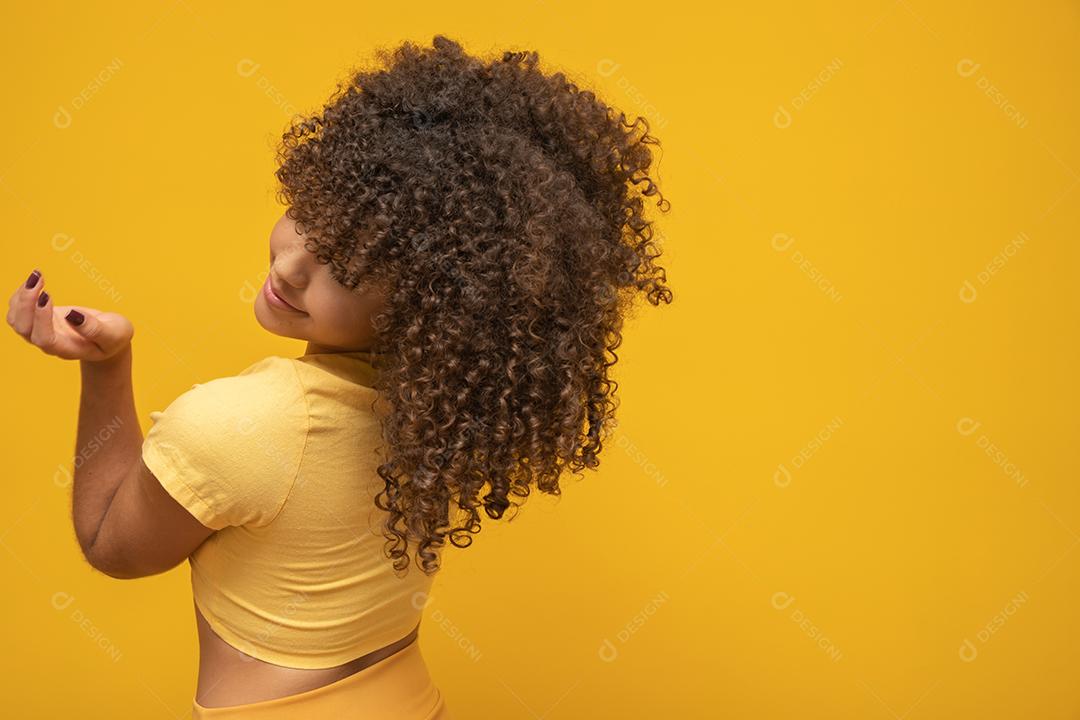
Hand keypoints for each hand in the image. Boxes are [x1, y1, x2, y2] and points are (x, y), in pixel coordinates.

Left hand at [7, 268, 133, 361]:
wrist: (108, 339)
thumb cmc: (113, 338)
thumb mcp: (114, 334)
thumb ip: (95, 329)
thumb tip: (72, 316)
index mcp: (67, 348)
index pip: (44, 338)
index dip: (41, 318)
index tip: (48, 295)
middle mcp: (50, 342)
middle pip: (23, 328)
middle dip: (25, 302)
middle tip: (38, 279)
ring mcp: (41, 331)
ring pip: (16, 319)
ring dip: (21, 296)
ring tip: (37, 275)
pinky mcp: (39, 320)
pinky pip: (18, 310)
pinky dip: (22, 293)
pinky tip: (35, 281)